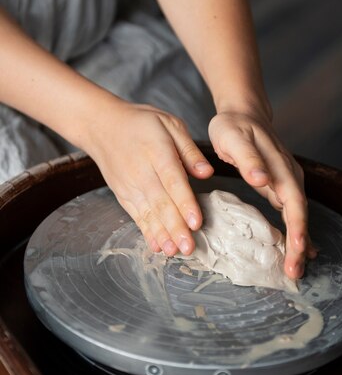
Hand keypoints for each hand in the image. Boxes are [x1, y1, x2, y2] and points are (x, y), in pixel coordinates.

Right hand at [86, 100, 213, 255]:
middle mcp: (142, 172)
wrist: (101, 125)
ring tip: (174, 251)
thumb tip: (206, 172)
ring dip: (162, 235)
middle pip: (161, 203)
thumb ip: (189, 150)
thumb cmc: (141, 123)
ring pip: (148, 214)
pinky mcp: (123, 195)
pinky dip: (147, 232)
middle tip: (189, 247)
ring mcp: (130, 186)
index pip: (173, 181)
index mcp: (157, 152)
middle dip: (175, 228)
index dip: (184, 203)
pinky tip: (158, 246)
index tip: (196, 222)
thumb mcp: (170, 124)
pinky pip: (137, 216)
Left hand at [208, 111, 316, 278]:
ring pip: (298, 216)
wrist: (244, 113)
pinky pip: (292, 213)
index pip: (294, 203)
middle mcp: (290, 176)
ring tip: (294, 270)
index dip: (297, 229)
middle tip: (294, 273)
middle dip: (299, 245)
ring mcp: (289, 181)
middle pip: (300, 215)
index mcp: (280, 167)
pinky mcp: (282, 187)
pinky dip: (295, 232)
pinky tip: (296, 250)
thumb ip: (248, 158)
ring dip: (298, 243)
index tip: (295, 251)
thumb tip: (262, 179)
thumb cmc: (234, 126)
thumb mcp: (233, 137)